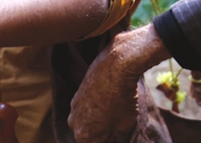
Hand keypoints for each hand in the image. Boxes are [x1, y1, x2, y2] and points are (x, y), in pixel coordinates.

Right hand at [69, 24, 168, 142]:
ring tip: (117, 110)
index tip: (118, 134)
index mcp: (83, 136)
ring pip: (87, 119)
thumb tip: (119, 138)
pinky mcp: (78, 92)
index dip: (110, 139)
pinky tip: (111, 98)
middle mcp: (73, 123)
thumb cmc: (122, 99)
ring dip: (99, 119)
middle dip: (103, 132)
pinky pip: (87, 105)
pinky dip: (97, 105)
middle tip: (119, 125)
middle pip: (89, 134)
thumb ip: (120, 137)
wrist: (116, 66)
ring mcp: (73, 106)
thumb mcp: (126, 124)